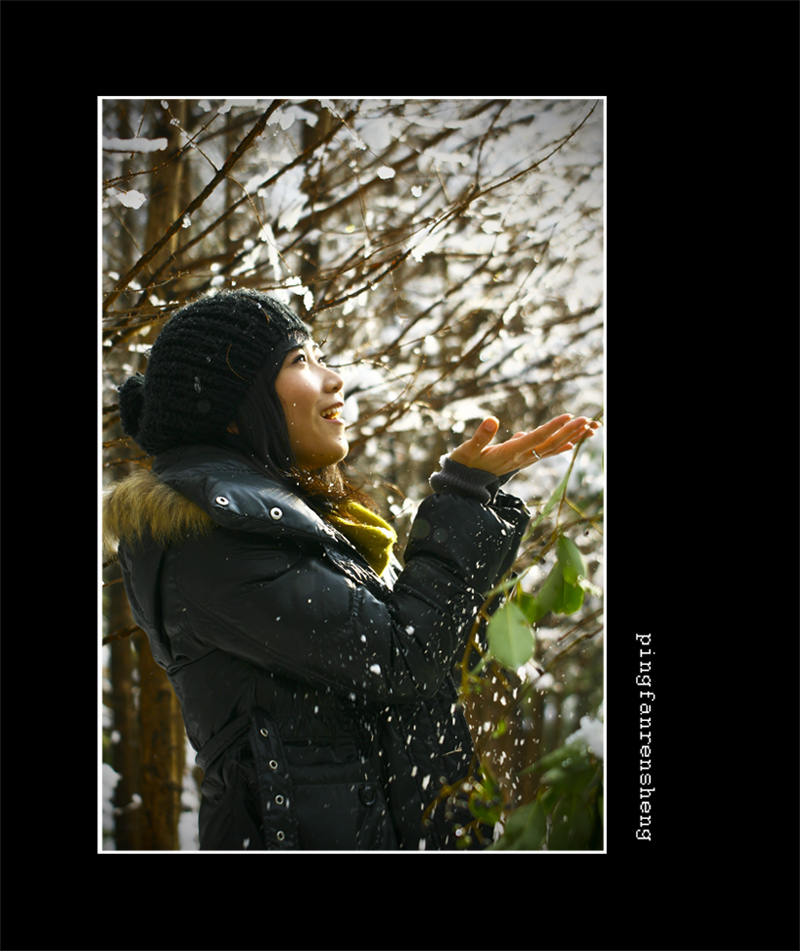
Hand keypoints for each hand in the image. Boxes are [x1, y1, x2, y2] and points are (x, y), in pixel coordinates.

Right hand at [450, 413, 599, 476]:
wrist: (465, 485)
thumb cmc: (464, 464)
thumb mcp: (468, 450)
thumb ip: (480, 436)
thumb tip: (491, 420)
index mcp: (509, 453)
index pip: (535, 438)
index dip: (552, 428)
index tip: (567, 416)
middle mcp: (520, 458)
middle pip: (549, 444)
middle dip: (568, 431)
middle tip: (586, 419)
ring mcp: (523, 461)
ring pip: (550, 449)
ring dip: (569, 438)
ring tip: (587, 428)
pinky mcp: (522, 461)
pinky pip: (545, 454)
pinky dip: (560, 447)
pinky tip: (572, 443)